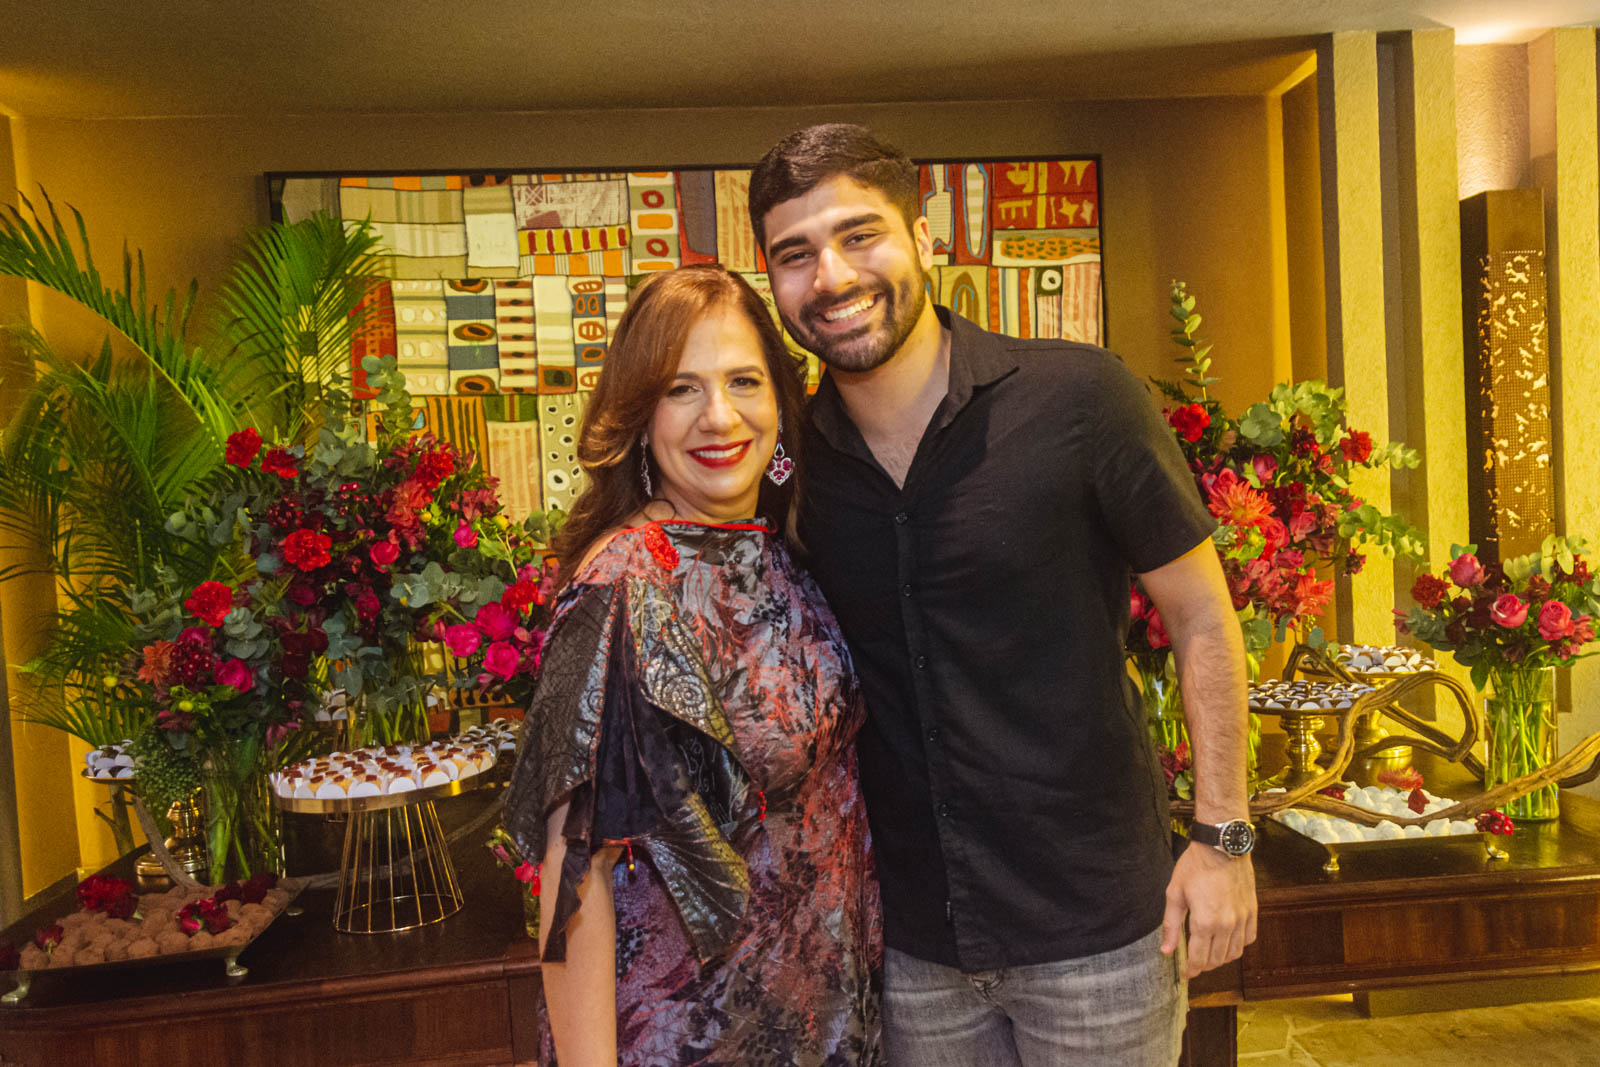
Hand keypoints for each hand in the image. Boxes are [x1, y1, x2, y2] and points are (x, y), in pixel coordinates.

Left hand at [1160, 841, 1256, 977]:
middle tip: (1195, 964)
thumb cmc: (1195, 867)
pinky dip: (1239, 945)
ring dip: (1221, 958)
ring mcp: (1242, 919)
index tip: (1186, 974)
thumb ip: (1171, 925)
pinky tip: (1229, 941)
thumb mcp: (1175, 893)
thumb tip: (1166, 951)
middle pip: (1217, 959)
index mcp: (1205, 922)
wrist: (1222, 846)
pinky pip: (1249, 938)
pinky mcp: (1252, 911)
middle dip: (1204, 966)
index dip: (1192, 970)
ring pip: (1235, 952)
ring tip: (1210, 955)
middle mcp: (1226, 925)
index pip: (1199, 959)